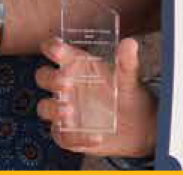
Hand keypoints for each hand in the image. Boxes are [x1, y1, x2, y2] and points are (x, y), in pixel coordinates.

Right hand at [34, 36, 156, 157]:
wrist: (138, 126)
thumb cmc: (126, 93)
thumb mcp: (129, 77)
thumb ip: (127, 62)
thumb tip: (130, 44)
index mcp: (76, 65)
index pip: (55, 50)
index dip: (51, 48)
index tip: (58, 50)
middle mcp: (65, 86)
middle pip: (44, 77)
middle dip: (51, 78)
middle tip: (66, 82)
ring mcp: (64, 110)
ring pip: (45, 107)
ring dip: (53, 109)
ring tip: (70, 111)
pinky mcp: (69, 134)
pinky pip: (64, 137)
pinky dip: (77, 138)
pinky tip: (96, 138)